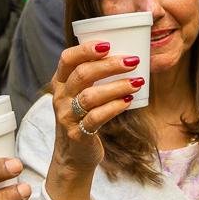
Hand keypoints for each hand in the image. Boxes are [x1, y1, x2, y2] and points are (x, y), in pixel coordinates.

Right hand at [42, 41, 140, 199]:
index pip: (67, 59)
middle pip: (82, 74)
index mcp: (61, 82)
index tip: (108, 44)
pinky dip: (114, 107)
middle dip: (110, 65)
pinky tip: (129, 100)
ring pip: (90, 96)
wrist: (73, 156)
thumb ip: (94, 77)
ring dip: (117, 86)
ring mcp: (66, 116)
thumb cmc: (83, 117)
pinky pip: (96, 118)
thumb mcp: (81, 94)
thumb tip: (128, 56)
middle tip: (133, 61)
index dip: (86, 49)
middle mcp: (60, 97)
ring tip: (138, 82)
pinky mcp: (77, 134)